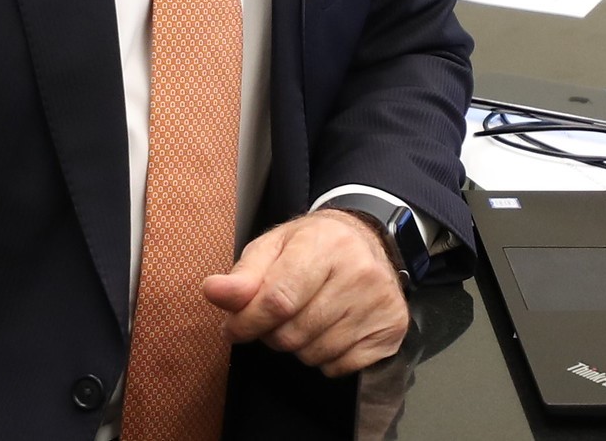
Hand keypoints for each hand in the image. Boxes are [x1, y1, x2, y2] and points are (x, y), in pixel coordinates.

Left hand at [204, 211, 409, 377]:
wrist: (368, 240)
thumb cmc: (312, 245)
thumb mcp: (273, 247)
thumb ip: (243, 275)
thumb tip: (212, 292)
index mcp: (325, 244)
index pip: (277, 300)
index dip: (247, 322)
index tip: (233, 328)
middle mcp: (359, 272)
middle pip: (293, 333)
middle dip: (273, 333)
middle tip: (278, 316)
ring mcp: (380, 302)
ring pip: (315, 354)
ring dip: (299, 346)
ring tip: (306, 318)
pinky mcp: (392, 328)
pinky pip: (341, 366)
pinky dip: (326, 358)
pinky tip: (330, 330)